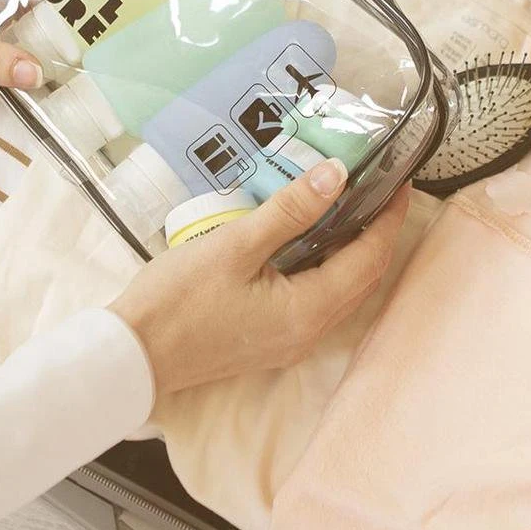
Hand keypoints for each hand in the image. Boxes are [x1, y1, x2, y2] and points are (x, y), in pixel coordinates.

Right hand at [110, 159, 410, 395]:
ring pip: (341, 292)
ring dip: (355, 252)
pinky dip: (328, 269)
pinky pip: (318, 301)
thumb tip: (337, 174)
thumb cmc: (178, 299)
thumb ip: (290, 210)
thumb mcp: (235, 245)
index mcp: (309, 310)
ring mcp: (290, 341)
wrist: (132, 355)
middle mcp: (310, 332)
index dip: (390, 218)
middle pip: (363, 278)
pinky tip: (314, 243)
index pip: (370, 258)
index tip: (399, 180)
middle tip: (382, 188)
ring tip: (354, 208)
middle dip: (379, 234)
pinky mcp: (270, 340)